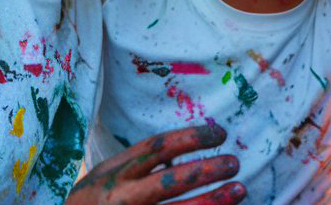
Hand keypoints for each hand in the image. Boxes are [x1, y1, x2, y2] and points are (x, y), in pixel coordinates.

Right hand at [66, 124, 244, 204]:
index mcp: (115, 172)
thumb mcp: (104, 175)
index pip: (158, 147)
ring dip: (213, 201)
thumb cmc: (91, 202)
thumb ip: (136, 164)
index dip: (192, 137)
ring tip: (240, 189)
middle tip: (234, 162)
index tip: (220, 133)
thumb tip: (180, 153)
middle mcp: (122, 196)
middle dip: (207, 170)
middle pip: (171, 180)